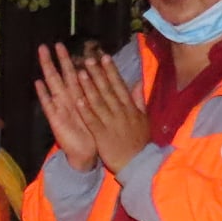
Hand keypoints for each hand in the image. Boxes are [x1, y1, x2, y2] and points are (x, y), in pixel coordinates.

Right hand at [32, 44, 99, 172]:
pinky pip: (48, 105)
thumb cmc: (95, 132)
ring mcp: (60, 107)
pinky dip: (43, 94)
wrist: (88, 153)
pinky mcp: (56, 119)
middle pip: (62, 74)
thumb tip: (108, 78)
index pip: (75, 73)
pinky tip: (38, 83)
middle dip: (57, 59)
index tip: (67, 44)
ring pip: (53, 84)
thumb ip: (104, 94)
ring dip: (48, 68)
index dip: (71, 59)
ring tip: (42, 53)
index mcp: (80, 95)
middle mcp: (69, 99)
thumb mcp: (102, 110)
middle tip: (52, 43)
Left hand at [72, 57, 150, 173]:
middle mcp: (121, 112)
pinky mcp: (103, 135)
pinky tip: (78, 100)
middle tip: (88, 59)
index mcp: (129, 107)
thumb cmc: (139, 141)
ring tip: (80, 74)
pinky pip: (93, 121)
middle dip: (97, 74)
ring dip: (89, 87)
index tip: (104, 57)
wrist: (138, 163)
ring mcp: (111, 123)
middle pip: (107, 90)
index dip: (111, 71)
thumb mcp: (143, 118)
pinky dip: (86, 111)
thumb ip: (138, 100)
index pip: (119, 85)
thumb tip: (138, 82)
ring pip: (99, 102)